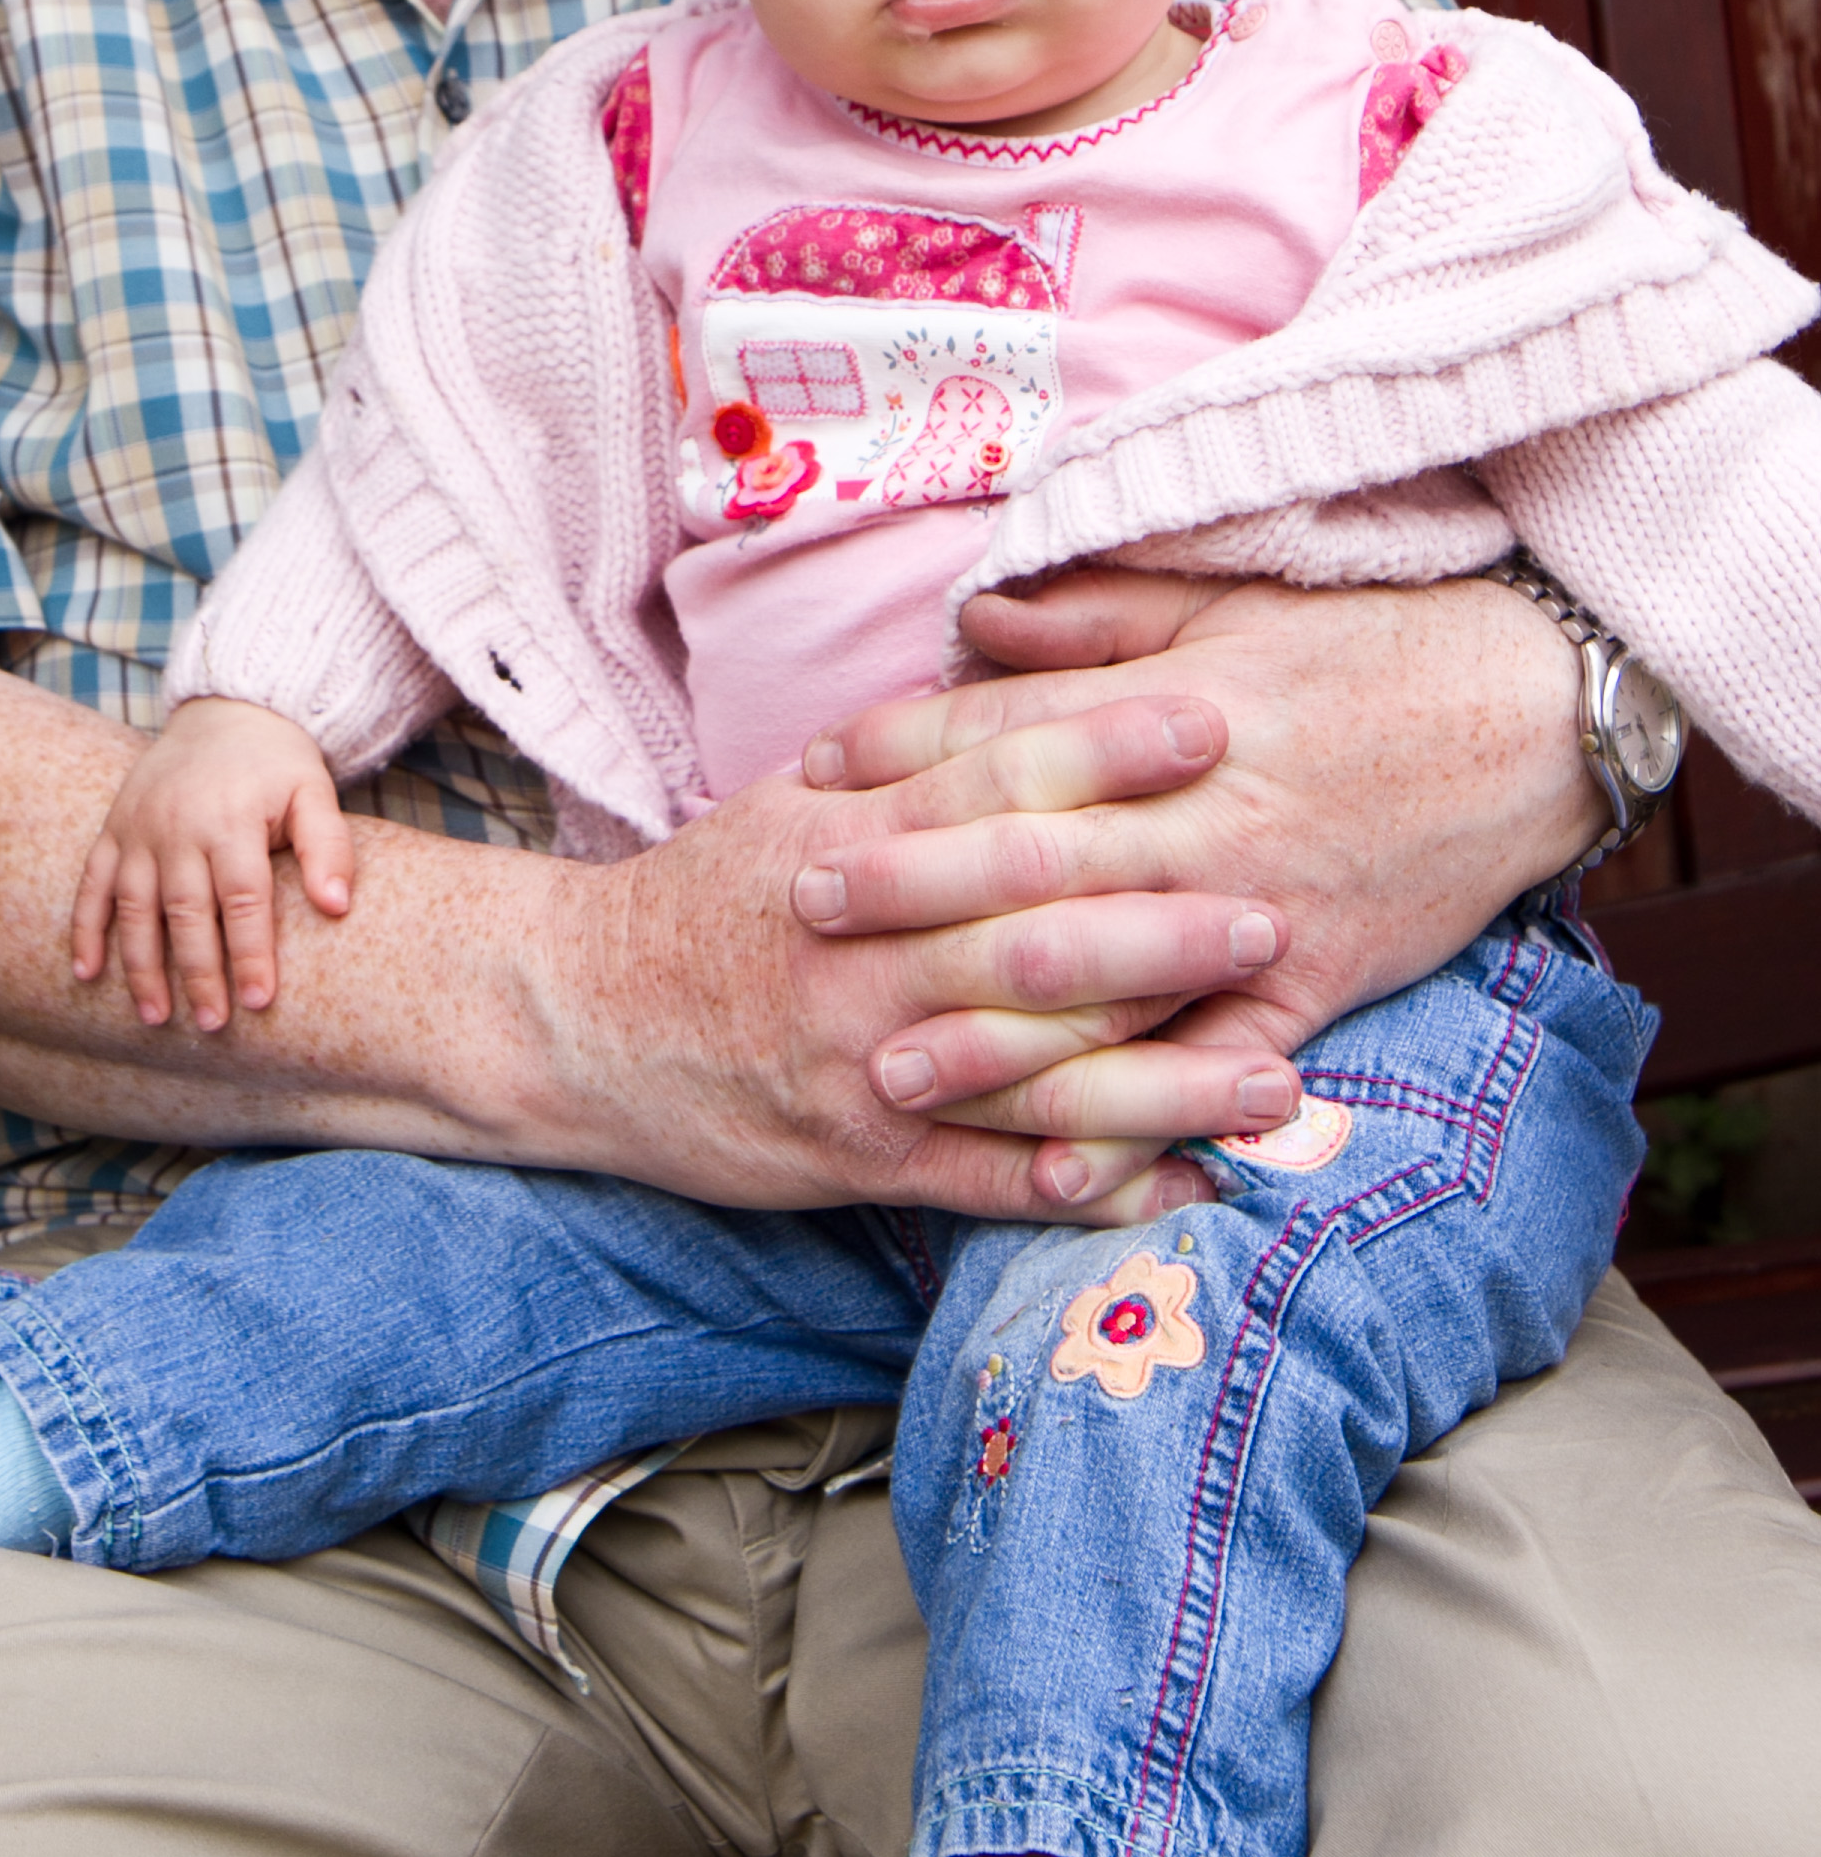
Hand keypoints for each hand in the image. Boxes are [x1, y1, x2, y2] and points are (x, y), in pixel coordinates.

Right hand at [72, 700, 355, 1029]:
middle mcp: (178, 827)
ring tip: (154, 1016)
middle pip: (187, 912)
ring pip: (135, 907)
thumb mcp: (313, 791)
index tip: (259, 1001)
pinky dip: (85, 929)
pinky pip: (92, 883)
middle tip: (212, 1024)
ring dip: (140, 965)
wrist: (225, 710)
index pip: (244, 899)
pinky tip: (86, 973)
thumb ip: (329, 847)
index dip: (251, 953)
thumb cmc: (276, 763)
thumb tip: (337, 907)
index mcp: (231, 820)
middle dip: (198, 972)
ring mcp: (139, 829)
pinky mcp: (113, 829)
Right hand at [552, 690, 1304, 1226]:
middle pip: (1032, 930)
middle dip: (1164, 925)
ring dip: (1166, 1080)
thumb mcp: (792, 798)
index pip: (997, 784)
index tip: (1211, 726)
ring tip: (1280, 1080)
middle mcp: (865, 951)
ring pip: (1033, 1070)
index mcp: (852, 842)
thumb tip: (1017, 668)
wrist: (578, 1019)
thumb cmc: (708, 897)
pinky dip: (1090, 1188)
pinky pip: (991, 1180)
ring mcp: (865, 1062)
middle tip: (1277, 912)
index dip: (1107, 753)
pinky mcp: (861, 1160)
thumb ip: (908, 751)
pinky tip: (1183, 1188)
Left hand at [797, 566, 1597, 1209]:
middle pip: (1028, 860)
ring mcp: (1255, 911)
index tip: (812, 776)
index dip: (902, 753)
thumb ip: (1093, 623)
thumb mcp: (1227, 602)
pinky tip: (1059, 1167)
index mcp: (1169, 715)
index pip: (1010, 734)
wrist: (1528, 709)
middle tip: (801, 912)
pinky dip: (1141, 1120)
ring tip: (887, 1068)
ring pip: (1104, 985)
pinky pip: (1213, 1067)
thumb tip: (970, 625)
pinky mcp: (1313, 987)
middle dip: (909, 891)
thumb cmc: (1369, 646)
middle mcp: (1199, 818)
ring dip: (990, 1035)